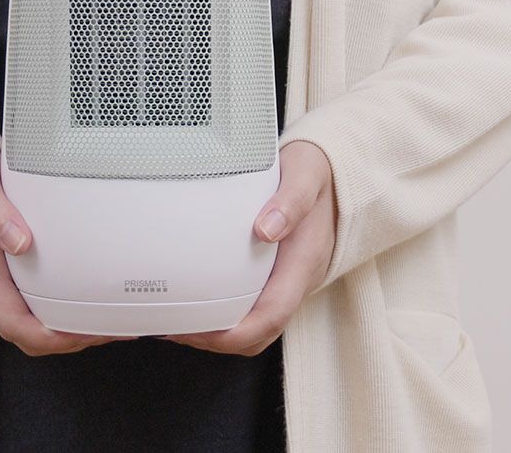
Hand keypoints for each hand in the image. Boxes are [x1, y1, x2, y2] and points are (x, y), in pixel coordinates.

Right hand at [0, 137, 131, 355]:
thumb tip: (20, 242)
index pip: (12, 322)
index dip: (48, 337)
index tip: (82, 333)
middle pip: (28, 332)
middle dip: (69, 339)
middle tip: (110, 329)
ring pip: (33, 318)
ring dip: (70, 327)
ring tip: (109, 319)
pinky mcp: (8, 265)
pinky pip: (36, 297)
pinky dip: (65, 304)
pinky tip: (89, 292)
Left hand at [166, 140, 336, 355]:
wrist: (335, 170)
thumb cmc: (316, 171)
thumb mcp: (305, 175)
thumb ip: (290, 201)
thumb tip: (266, 230)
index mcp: (303, 261)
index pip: (271, 316)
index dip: (233, 333)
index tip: (198, 330)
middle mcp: (296, 278)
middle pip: (260, 332)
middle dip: (218, 340)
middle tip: (176, 328)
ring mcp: (288, 278)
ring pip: (256, 323)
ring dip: (220, 331)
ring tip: (181, 319)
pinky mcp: (278, 272)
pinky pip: (254, 305)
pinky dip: (226, 312)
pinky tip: (200, 297)